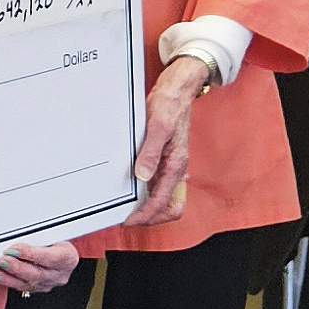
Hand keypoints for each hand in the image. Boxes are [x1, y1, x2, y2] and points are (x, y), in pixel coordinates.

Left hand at [0, 241, 79, 295]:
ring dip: (10, 277)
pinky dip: (9, 282)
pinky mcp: (39, 288)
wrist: (62, 252)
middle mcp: (60, 273)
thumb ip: (37, 235)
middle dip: (17, 267)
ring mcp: (50, 283)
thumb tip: (17, 233)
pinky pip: (23, 287)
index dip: (31, 254)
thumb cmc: (57, 240)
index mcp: (68, 257)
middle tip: (3, 260)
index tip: (14, 249)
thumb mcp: (52, 232)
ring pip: (29, 283)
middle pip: (38, 274)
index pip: (51, 257)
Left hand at [123, 52, 212, 224]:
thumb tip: (142, 176)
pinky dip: (149, 193)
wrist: (179, 88)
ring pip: (166, 198)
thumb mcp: (157, 125)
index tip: (129, 220)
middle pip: (170, 207)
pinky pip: (160, 184)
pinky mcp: (167, 158)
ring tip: (129, 209)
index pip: (164, 201)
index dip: (146, 215)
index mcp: (176, 163)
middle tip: (129, 218)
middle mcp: (177, 167)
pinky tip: (135, 190)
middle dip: (151, 217)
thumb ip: (150, 152)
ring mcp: (172, 164)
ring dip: (150, 207)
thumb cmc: (170, 103)